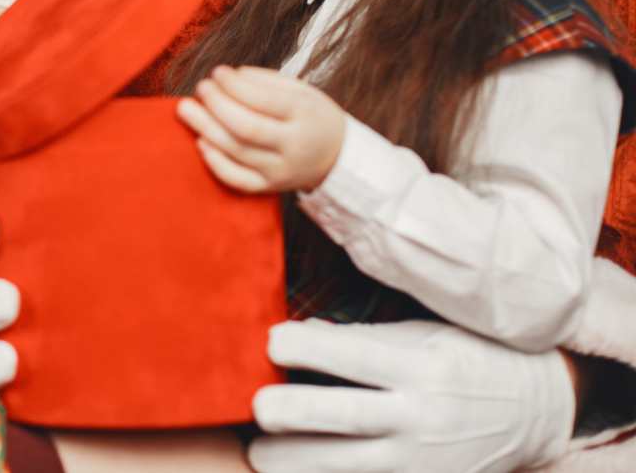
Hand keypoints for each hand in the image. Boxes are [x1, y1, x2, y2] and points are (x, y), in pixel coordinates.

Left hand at [176, 65, 344, 192]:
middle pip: (246, 128)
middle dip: (216, 106)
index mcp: (305, 115)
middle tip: (200, 89)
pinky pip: (237, 179)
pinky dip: (215, 162)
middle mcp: (294, 146)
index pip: (264, 100)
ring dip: (206, 128)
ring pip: (237, 152)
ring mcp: (281, 171)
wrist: (336, 156)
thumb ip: (264, 81)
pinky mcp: (270, 187)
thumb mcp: (300, 90)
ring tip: (187, 109)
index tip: (217, 72)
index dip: (234, 86)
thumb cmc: (310, 115)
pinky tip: (200, 141)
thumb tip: (227, 77)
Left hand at [248, 319, 574, 472]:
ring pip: (348, 468)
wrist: (536, 411)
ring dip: (296, 463)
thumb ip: (361, 336)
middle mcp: (421, 416)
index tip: (271, 341)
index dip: (307, 349)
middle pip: (345, 418)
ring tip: (259, 453)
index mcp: (421, 366)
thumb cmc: (468, 358)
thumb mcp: (425, 333)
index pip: (354, 355)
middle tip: (256, 407)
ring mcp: (421, 461)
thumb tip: (302, 333)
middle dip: (293, 414)